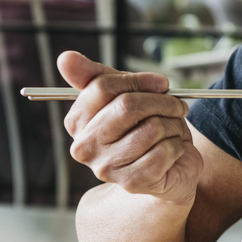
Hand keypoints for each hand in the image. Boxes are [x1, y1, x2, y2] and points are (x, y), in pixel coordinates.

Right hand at [59, 51, 201, 206]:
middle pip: (127, 106)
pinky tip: (173, 149)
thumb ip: (94, 76)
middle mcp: (85, 147)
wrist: (165, 168)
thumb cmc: (142, 127)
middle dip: (161, 101)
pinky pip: (165, 150)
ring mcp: (106, 168)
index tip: (160, 83)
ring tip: (173, 128)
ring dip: (173, 123)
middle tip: (176, 104)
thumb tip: (64, 58)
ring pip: (152, 128)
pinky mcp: (132, 182)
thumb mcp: (122, 96)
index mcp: (77, 122)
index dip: (138, 80)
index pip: (102, 87)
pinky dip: (177, 145)